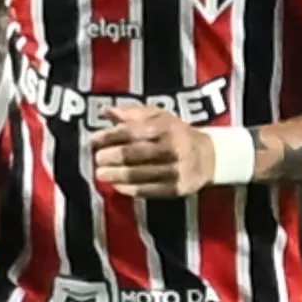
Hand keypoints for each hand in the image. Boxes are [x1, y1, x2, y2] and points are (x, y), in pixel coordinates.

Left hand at [90, 104, 215, 196]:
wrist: (208, 157)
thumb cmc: (176, 134)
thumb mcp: (159, 116)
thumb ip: (132, 113)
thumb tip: (106, 112)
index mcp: (165, 128)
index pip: (133, 131)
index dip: (110, 136)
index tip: (93, 140)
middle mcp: (171, 148)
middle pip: (136, 153)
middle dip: (112, 156)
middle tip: (97, 159)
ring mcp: (175, 170)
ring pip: (141, 173)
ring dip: (117, 175)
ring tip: (100, 174)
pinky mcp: (176, 188)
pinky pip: (150, 190)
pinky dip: (131, 189)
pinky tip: (117, 186)